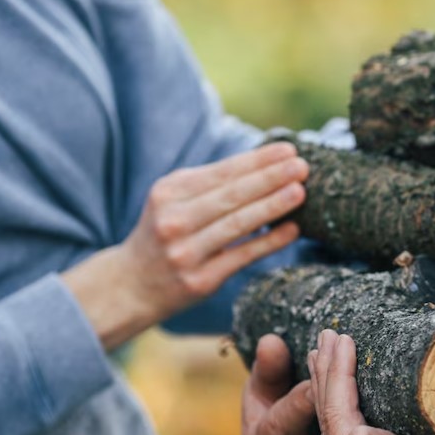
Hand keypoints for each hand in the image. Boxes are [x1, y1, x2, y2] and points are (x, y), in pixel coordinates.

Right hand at [63, 142, 307, 349]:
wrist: (132, 285)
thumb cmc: (166, 234)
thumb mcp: (174, 201)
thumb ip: (211, 185)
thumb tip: (266, 165)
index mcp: (169, 192)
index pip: (221, 172)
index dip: (257, 160)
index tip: (288, 149)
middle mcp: (174, 219)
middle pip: (231, 195)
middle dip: (270, 177)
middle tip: (302, 166)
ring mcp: (186, 252)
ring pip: (237, 224)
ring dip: (272, 206)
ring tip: (300, 191)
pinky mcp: (200, 280)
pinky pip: (242, 257)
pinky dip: (269, 242)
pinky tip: (292, 229)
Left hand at [309, 329, 434, 434]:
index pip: (336, 417)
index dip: (337, 374)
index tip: (340, 337)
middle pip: (328, 422)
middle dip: (325, 376)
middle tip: (325, 334)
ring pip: (334, 431)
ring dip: (330, 391)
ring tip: (326, 357)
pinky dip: (344, 412)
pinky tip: (348, 398)